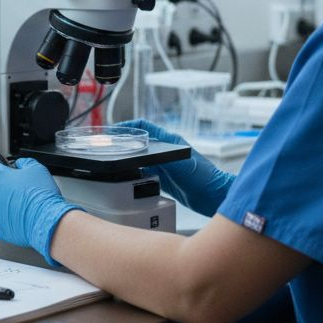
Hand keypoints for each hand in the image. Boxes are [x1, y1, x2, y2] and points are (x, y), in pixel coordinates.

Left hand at [0, 157, 80, 265]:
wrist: (45, 220)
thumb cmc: (40, 196)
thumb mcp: (36, 168)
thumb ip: (24, 162)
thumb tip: (20, 164)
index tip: (1, 168)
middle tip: (15, 187)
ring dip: (0, 201)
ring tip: (18, 203)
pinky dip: (3, 217)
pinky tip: (17, 215)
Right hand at [119, 119, 235, 216]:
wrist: (214, 196)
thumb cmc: (203, 177)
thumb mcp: (180, 165)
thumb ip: (161, 158)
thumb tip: (140, 154)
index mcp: (169, 141)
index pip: (144, 126)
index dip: (128, 126)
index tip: (112, 131)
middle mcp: (166, 151)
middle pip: (140, 142)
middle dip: (124, 143)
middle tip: (108, 148)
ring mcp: (165, 165)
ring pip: (141, 158)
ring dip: (128, 159)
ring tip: (114, 162)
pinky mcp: (166, 179)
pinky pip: (145, 174)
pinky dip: (135, 175)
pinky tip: (128, 180)